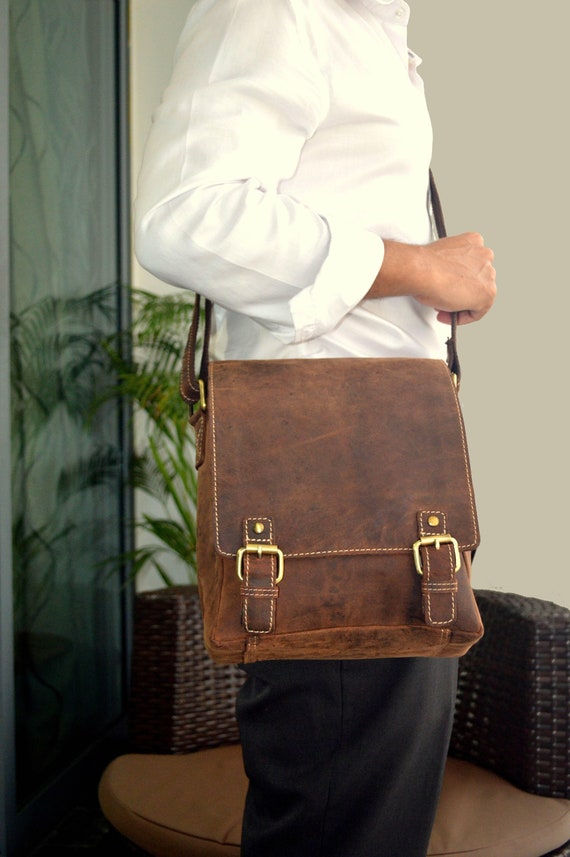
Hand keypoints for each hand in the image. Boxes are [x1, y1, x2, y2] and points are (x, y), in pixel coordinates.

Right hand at [369, 233, 496, 323]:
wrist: (422, 271)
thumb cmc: (424, 264)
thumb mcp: (441, 257)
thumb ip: (451, 265)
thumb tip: (447, 277)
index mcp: (474, 242)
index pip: (473, 265)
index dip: (458, 280)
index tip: (447, 287)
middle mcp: (484, 256)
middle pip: (478, 281)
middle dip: (461, 292)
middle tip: (444, 299)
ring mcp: (488, 275)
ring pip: (479, 296)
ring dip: (462, 304)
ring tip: (444, 307)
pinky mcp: (487, 294)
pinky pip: (478, 311)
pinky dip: (463, 317)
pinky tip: (449, 314)